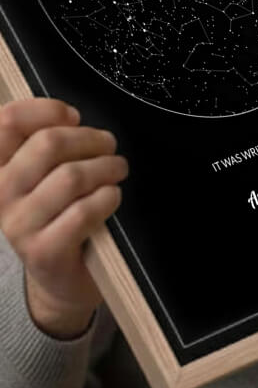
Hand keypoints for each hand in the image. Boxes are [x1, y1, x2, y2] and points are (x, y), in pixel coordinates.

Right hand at [0, 99, 127, 337]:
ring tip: (117, 170)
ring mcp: (18, 225)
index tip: (73, 117)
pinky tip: (112, 197)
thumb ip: (48, 144)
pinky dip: (107, 198)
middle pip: (48, 144)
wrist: (60, 277)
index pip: (8, 122)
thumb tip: (70, 118)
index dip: (46, 110)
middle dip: (90, 139)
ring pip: (70, 177)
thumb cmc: (59, 212)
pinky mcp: (43, 251)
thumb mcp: (45, 174)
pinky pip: (83, 212)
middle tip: (109, 146)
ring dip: (106, 168)